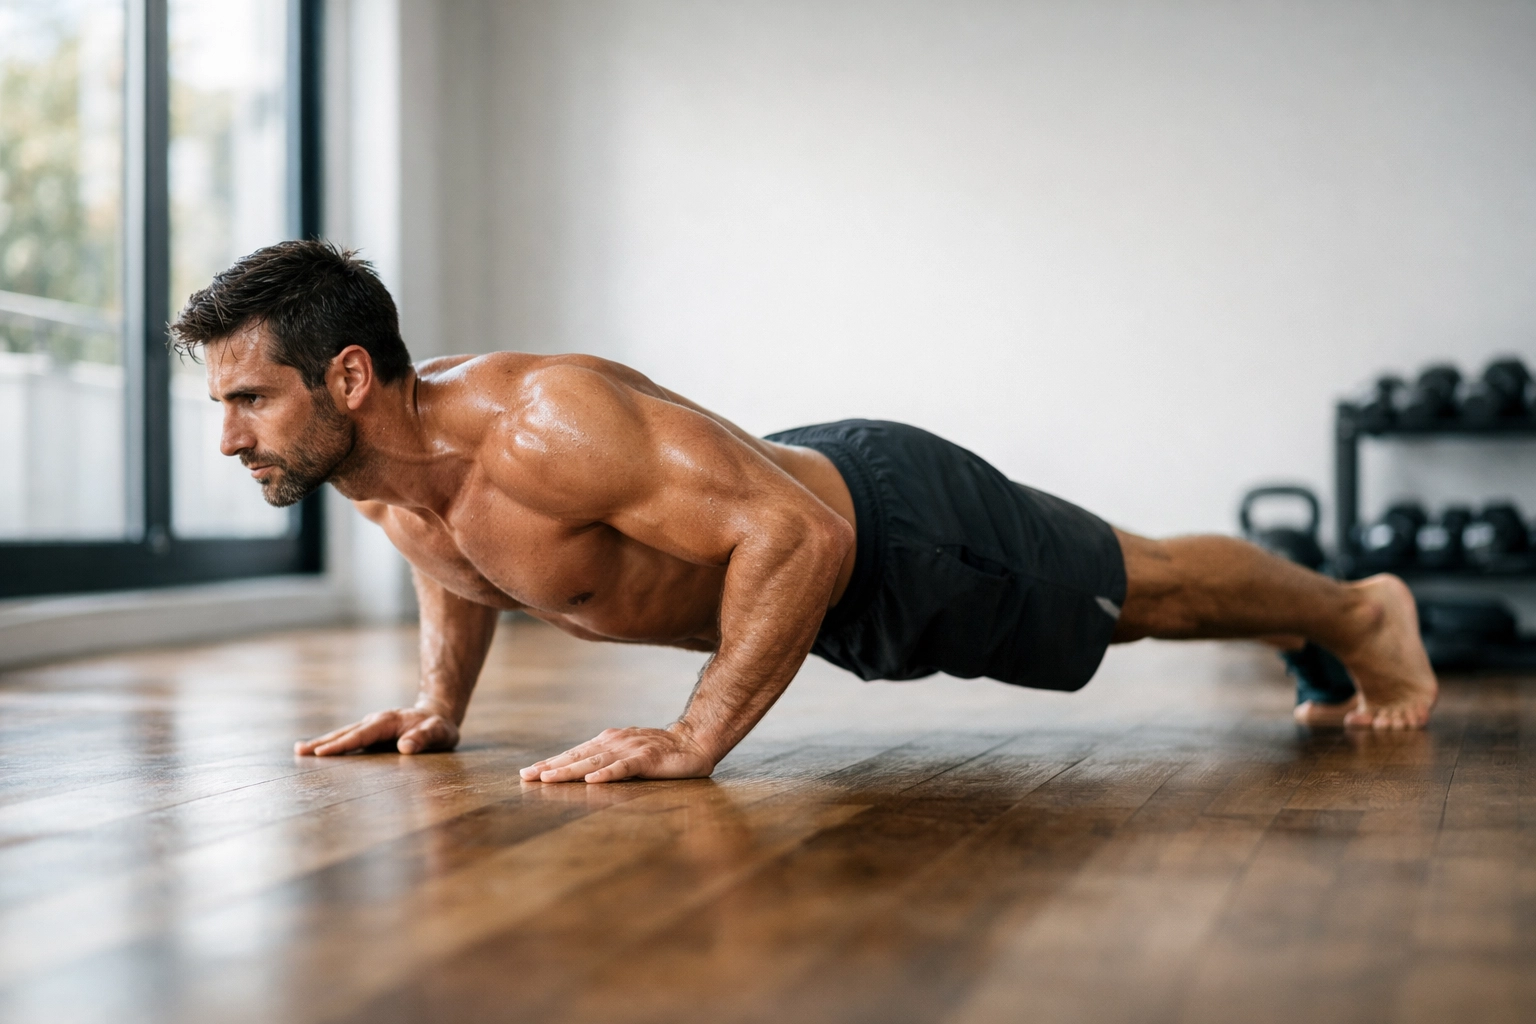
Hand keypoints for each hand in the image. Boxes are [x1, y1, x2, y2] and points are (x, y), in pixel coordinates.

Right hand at [295, 701, 459, 755]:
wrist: (438, 715)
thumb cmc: (440, 727)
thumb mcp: (439, 732)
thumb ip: (424, 738)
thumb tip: (405, 747)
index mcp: (387, 722)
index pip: (361, 735)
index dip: (342, 744)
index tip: (322, 752)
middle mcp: (375, 722)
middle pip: (346, 732)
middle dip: (323, 742)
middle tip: (300, 752)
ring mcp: (371, 727)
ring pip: (344, 734)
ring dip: (323, 742)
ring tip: (299, 750)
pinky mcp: (371, 734)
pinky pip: (349, 739)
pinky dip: (333, 744)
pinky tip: (318, 752)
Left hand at [519, 725, 715, 782]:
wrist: (693, 742)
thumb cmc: (659, 752)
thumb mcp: (626, 754)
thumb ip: (606, 759)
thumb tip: (579, 773)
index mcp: (607, 741)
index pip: (574, 753)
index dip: (550, 762)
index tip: (527, 773)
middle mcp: (614, 742)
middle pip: (577, 756)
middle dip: (550, 767)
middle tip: (526, 776)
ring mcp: (630, 749)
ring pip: (594, 762)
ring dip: (569, 771)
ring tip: (548, 779)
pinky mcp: (646, 759)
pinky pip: (624, 768)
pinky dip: (607, 774)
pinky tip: (592, 781)